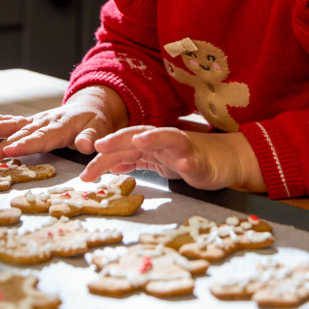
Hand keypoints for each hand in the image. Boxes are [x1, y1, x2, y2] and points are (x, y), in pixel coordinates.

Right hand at [0, 86, 126, 160]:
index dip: (27, 144)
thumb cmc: (95, 122)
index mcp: (61, 126)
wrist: (90, 106)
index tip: (12, 150)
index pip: (42, 137)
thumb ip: (92, 137)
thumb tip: (86, 146)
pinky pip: (8, 120)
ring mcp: (34, 120)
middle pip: (23, 133)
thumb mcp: (100, 129)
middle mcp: (44, 121)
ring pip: (12, 125)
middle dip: (6, 142)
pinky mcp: (28, 121)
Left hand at [80, 125, 265, 192]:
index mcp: (150, 143)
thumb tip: (110, 164)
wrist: (223, 160)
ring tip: (139, 140)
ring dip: (154, 138)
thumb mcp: (156, 162)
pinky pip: (194, 160)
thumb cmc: (188, 160)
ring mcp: (183, 148)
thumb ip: (134, 160)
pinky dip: (188, 160)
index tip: (85, 173)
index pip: (123, 146)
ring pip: (167, 138)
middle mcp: (164, 141)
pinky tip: (182, 163)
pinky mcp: (201, 160)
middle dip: (119, 139)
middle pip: (139, 135)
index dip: (104, 157)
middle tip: (99, 146)